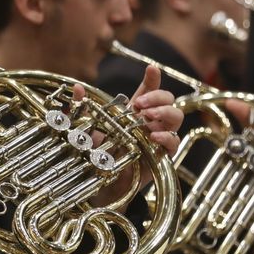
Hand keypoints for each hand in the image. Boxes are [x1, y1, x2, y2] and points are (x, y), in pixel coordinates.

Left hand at [90, 65, 183, 204]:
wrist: (100, 183)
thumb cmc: (96, 154)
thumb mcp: (86, 129)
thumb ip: (81, 109)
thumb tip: (76, 89)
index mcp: (135, 112)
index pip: (149, 90)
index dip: (153, 79)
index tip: (151, 69)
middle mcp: (150, 122)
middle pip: (168, 100)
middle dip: (158, 97)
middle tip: (140, 104)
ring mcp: (157, 138)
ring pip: (176, 118)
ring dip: (164, 113)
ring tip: (147, 116)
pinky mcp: (160, 156)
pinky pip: (174, 143)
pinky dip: (167, 137)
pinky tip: (154, 135)